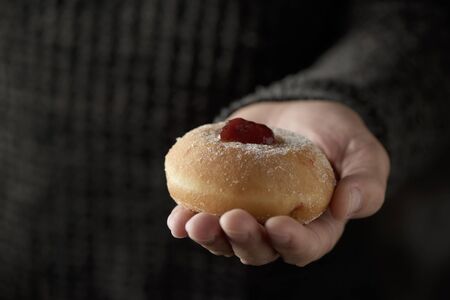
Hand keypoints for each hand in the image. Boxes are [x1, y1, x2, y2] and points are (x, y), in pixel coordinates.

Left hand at [167, 100, 389, 265]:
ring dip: (209, 235)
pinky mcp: (224, 194)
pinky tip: (177, 218)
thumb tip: (345, 206)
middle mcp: (278, 227)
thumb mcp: (363, 153)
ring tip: (193, 222)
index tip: (277, 224)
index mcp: (315, 226)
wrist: (301, 114)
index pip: (305, 246)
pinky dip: (187, 218)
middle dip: (242, 239)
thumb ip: (364, 181)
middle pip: (259, 249)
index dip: (291, 242)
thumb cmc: (338, 137)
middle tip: (229, 219)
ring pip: (226, 238)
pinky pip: (204, 213)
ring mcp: (248, 213)